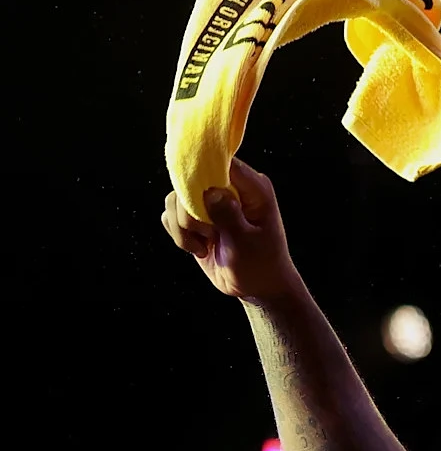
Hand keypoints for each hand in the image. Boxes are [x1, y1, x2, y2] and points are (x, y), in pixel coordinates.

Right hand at [161, 158, 299, 303]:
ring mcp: (210, 201)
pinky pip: (170, 215)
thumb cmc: (260, 265)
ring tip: (205, 246)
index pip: (223, 162)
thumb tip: (210, 192)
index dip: (203, 171)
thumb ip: (229, 216)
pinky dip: (179, 235)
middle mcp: (229, 188)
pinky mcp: (195, 217)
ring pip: (175, 199)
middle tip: (208, 235)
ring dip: (183, 228)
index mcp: (252, 188)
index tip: (194, 195)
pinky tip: (199, 249)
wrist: (256, 288)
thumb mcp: (247, 244)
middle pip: (190, 180)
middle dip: (190, 213)